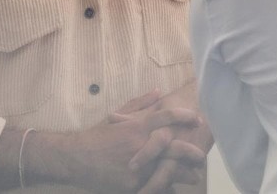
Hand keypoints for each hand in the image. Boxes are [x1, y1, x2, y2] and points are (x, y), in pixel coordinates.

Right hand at [31, 93, 201, 191]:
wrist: (75, 158)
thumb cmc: (97, 136)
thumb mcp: (118, 116)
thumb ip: (140, 104)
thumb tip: (159, 92)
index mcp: (137, 126)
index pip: (166, 116)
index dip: (184, 116)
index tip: (198, 119)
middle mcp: (140, 145)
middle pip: (172, 146)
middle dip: (190, 151)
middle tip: (201, 154)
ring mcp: (137, 166)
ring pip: (167, 169)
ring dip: (182, 173)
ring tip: (194, 175)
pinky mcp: (132, 184)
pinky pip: (154, 185)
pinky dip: (165, 186)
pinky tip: (174, 188)